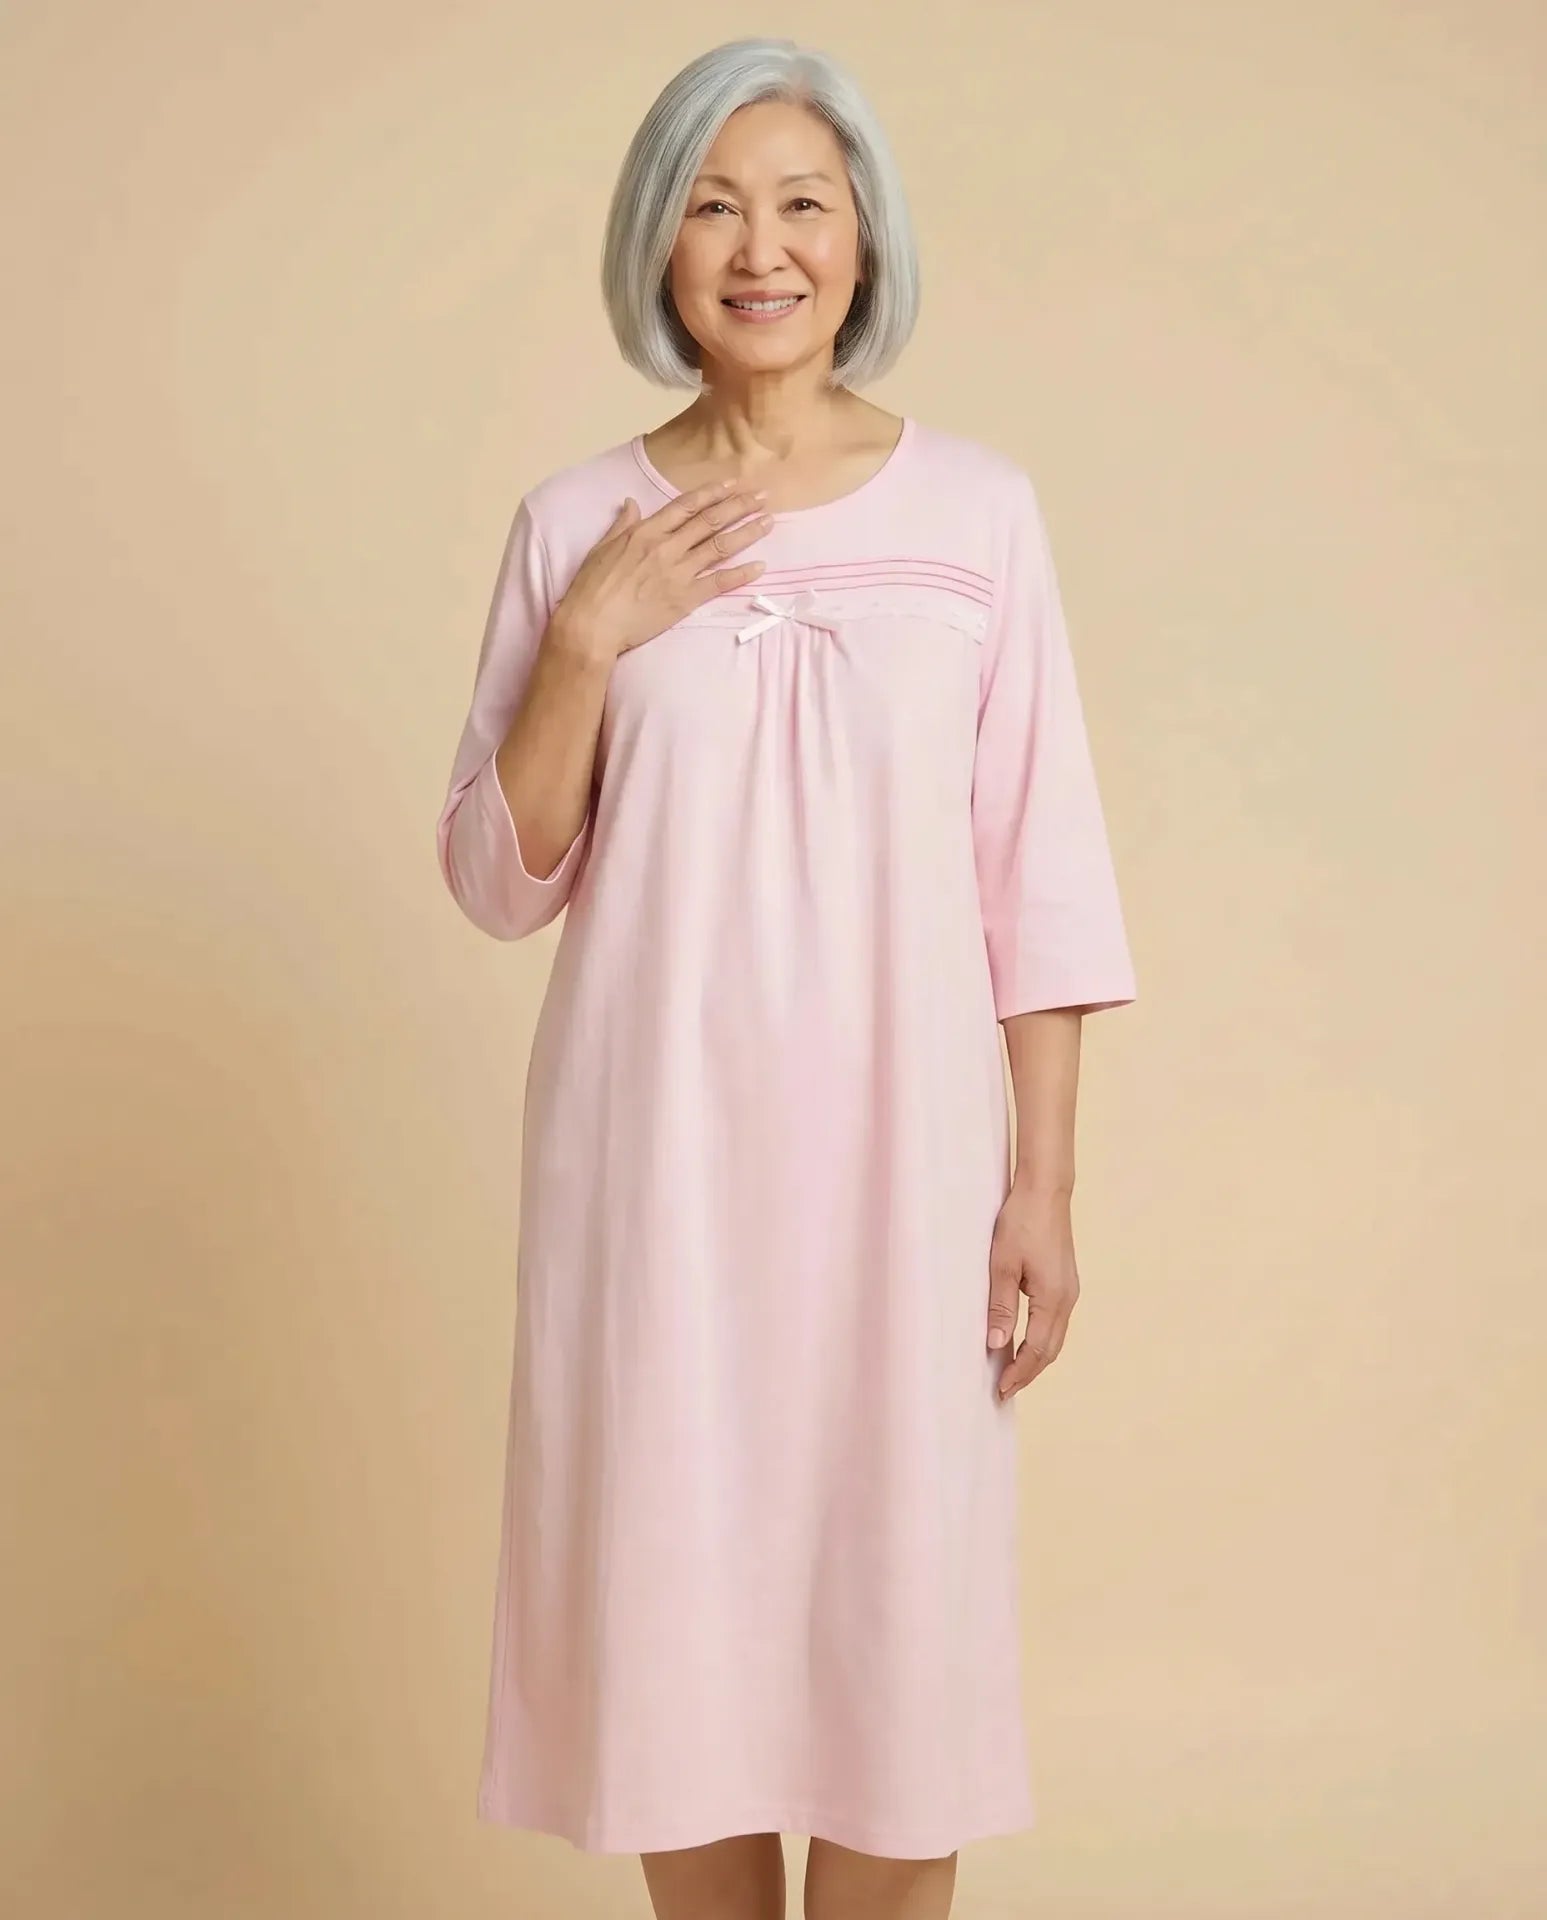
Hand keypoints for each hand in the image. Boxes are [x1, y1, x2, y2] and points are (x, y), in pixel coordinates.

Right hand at [549, 480, 772, 662]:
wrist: (592, 624)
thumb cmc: (591, 587)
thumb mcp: (602, 547)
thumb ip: (622, 524)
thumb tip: (631, 503)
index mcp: (647, 531)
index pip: (686, 506)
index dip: (712, 493)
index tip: (732, 484)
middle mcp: (667, 547)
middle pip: (711, 521)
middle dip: (739, 506)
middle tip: (762, 496)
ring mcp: (678, 572)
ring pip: (720, 546)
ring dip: (747, 532)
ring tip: (769, 521)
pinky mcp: (685, 599)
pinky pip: (719, 582)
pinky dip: (741, 574)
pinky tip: (760, 566)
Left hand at [985, 1182, 1079, 1400]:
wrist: (1045, 1191)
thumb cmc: (1021, 1222)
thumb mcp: (1002, 1264)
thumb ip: (1001, 1306)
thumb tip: (997, 1344)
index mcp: (1053, 1298)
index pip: (1037, 1349)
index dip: (1020, 1373)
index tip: (1001, 1390)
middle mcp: (1067, 1299)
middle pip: (1050, 1350)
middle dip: (1028, 1372)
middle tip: (1005, 1389)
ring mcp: (1069, 1290)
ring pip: (1055, 1337)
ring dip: (1035, 1357)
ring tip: (1013, 1372)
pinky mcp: (1065, 1281)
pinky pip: (1055, 1322)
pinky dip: (1041, 1339)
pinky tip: (1024, 1341)